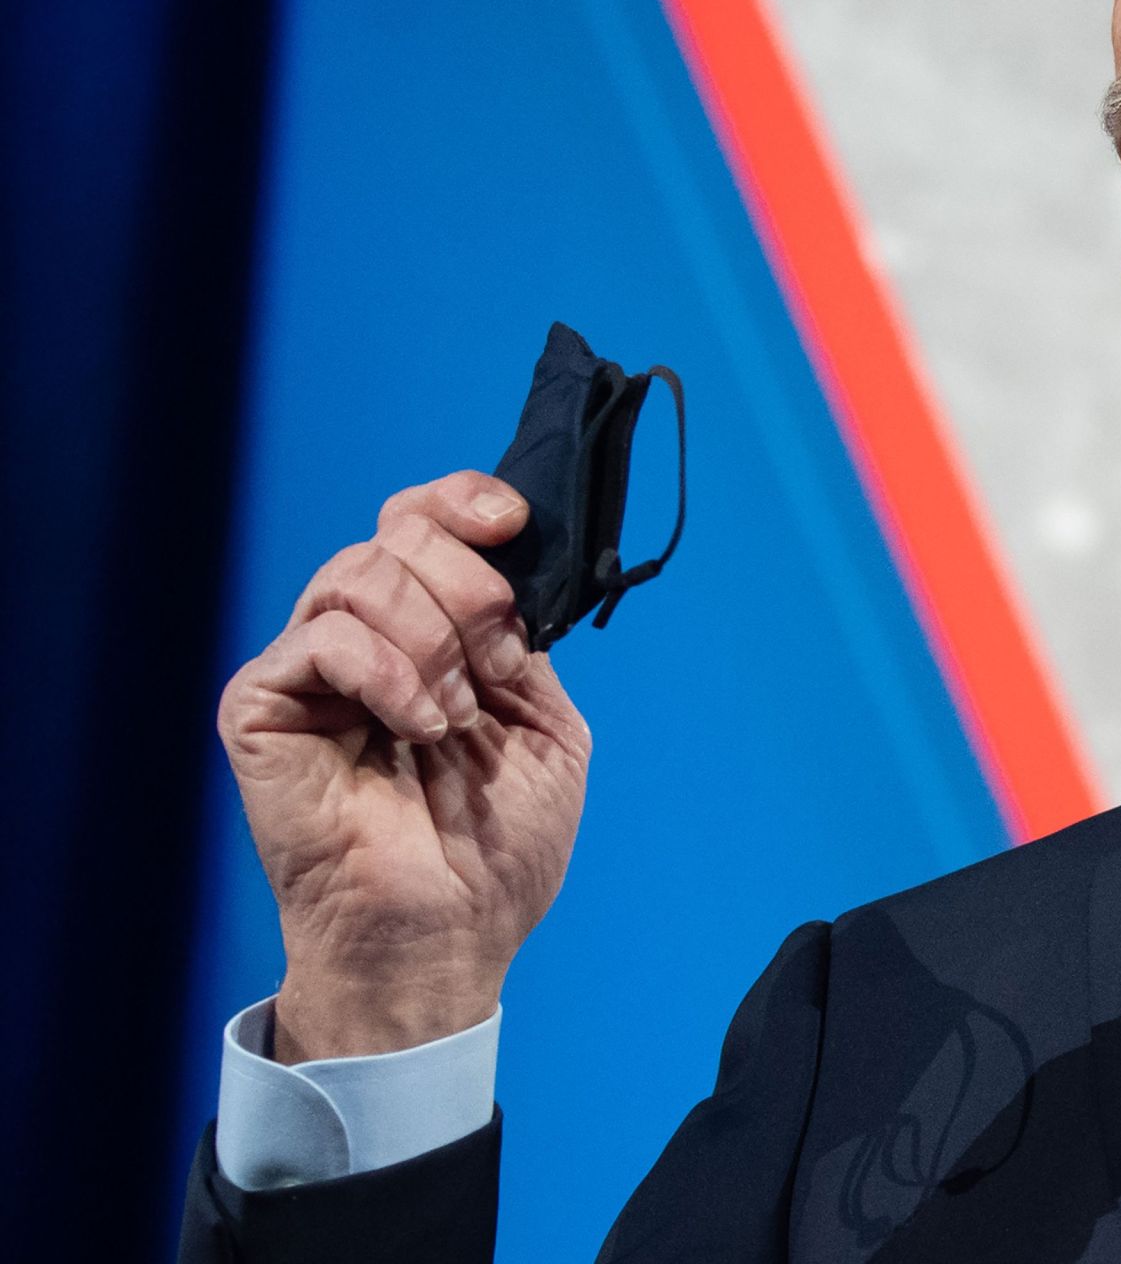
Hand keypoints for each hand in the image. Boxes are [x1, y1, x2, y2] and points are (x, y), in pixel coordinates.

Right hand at [217, 471, 592, 1062]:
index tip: (511, 522)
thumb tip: (514, 569)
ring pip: (360, 573)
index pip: (422, 519)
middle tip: (498, 664)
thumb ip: (528, 640)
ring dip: (435, 640)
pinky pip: (323, 637)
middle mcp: (364, 637)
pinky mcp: (261, 705)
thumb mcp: (547, 724)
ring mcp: (309, 669)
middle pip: (398, 532)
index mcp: (429, 632)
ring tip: (454, 718)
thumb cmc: (495, 848)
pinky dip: (389, 672)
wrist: (450, 932)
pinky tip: (417, 726)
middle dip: (470, 588)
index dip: (465, 500)